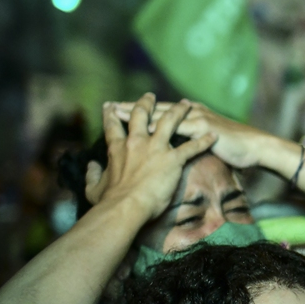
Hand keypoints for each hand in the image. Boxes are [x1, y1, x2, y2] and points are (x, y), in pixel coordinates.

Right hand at [97, 94, 215, 217]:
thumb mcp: (94, 187)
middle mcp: (137, 142)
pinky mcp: (172, 159)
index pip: (113, 125)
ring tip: (185, 103)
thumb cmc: (109, 201)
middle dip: (145, 103)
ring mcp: (156, 148)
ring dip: (178, 111)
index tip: (112, 105)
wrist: (126, 207)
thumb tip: (90, 166)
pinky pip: (192, 147)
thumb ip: (92, 174)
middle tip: (150, 96)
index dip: (112, 114)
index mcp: (118, 148)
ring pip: (169, 122)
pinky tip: (213, 136)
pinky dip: (204, 141)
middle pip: (141, 115)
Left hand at [113, 100, 265, 168]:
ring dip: (137, 113)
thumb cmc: (237, 149)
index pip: (160, 111)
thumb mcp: (213, 141)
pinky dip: (157, 127)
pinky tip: (142, 129)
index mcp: (192, 114)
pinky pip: (175, 127)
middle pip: (154, 109)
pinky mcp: (202, 128)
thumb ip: (197, 140)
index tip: (118, 110)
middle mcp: (192, 112)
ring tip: (117, 112)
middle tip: (108, 105)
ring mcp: (196, 118)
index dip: (139, 109)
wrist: (257, 147)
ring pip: (160, 114)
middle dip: (130, 107)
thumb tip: (186, 146)